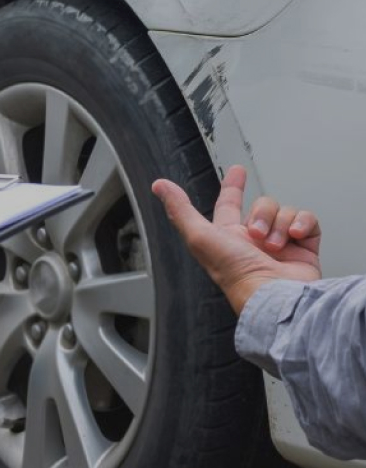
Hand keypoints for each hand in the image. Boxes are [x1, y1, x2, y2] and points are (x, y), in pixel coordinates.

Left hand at [151, 165, 320, 314]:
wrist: (274, 295)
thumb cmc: (235, 274)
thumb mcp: (199, 237)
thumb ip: (180, 209)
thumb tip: (159, 186)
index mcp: (229, 238)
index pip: (229, 205)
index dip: (232, 187)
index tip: (237, 171)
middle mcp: (254, 241)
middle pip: (261, 205)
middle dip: (260, 213)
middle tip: (256, 233)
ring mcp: (281, 245)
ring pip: (283, 211)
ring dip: (278, 224)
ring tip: (274, 245)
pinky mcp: (304, 250)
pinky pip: (307, 221)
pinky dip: (302, 224)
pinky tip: (294, 237)